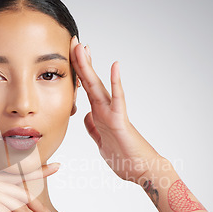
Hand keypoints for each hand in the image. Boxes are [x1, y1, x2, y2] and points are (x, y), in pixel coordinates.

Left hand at [70, 36, 161, 183]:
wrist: (142, 171)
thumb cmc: (124, 158)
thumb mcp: (101, 143)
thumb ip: (93, 129)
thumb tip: (86, 116)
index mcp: (98, 114)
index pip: (85, 89)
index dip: (77, 73)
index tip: (70, 55)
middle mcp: (105, 110)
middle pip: (89, 82)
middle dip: (80, 62)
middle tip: (73, 40)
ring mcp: (113, 113)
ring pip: (99, 86)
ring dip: (89, 67)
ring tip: (83, 47)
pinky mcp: (120, 121)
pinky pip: (118, 99)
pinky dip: (116, 83)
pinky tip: (114, 66)